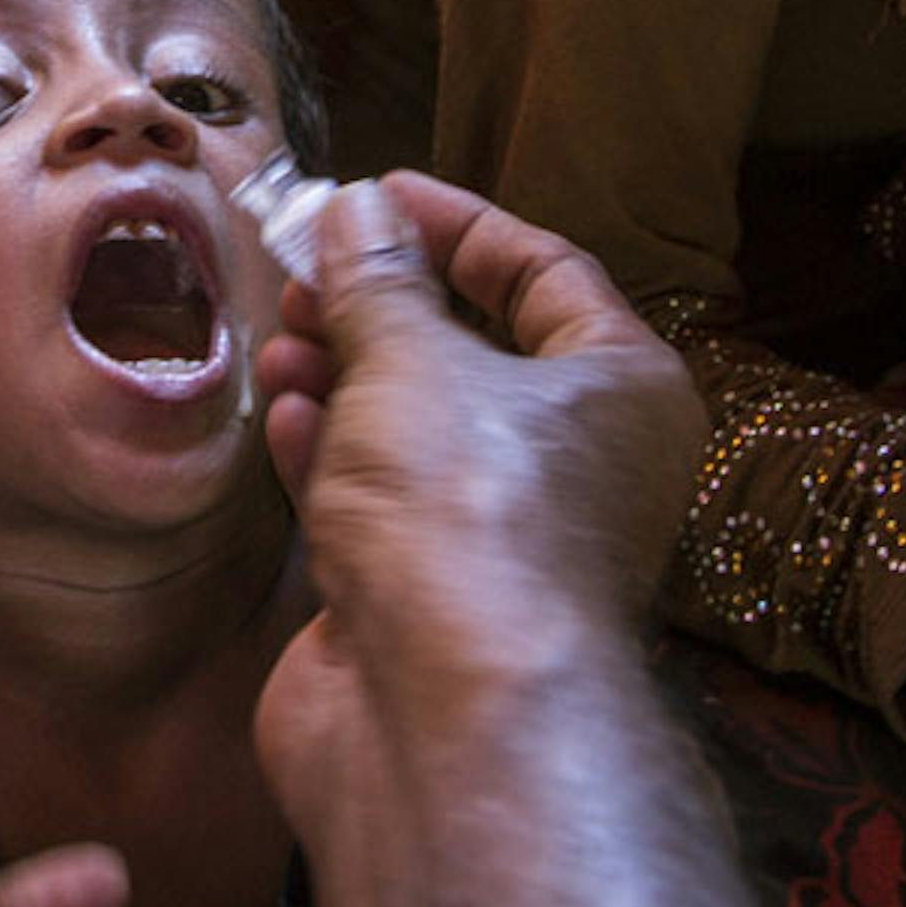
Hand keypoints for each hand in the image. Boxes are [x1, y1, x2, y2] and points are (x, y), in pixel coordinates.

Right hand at [252, 175, 699, 797]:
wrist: (444, 714)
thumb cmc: (466, 510)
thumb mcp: (415, 360)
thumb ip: (378, 281)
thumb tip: (356, 209)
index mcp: (623, 392)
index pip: (548, 274)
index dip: (458, 225)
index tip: (373, 192)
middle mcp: (580, 467)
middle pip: (479, 356)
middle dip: (385, 306)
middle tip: (306, 271)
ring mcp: (501, 543)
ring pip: (421, 433)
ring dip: (346, 377)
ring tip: (282, 337)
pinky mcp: (429, 604)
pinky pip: (378, 504)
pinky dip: (329, 455)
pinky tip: (283, 415)